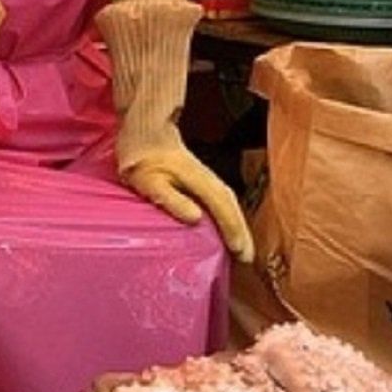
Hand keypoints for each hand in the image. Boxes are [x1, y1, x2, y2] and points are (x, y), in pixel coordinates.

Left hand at [122, 147, 254, 261]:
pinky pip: (221, 202)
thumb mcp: (149, 181)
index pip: (221, 206)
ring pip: (229, 204)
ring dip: (238, 225)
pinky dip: (229, 217)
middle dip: (241, 231)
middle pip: (231, 206)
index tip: (241, 251)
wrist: (144, 133)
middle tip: (249, 258)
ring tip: (244, 250)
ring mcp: (207, 179)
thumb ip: (171, 198)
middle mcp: (208, 179)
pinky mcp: (202, 182)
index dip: (232, 229)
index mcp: (197, 179)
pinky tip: (228, 231)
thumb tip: (196, 218)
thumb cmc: (142, 158)